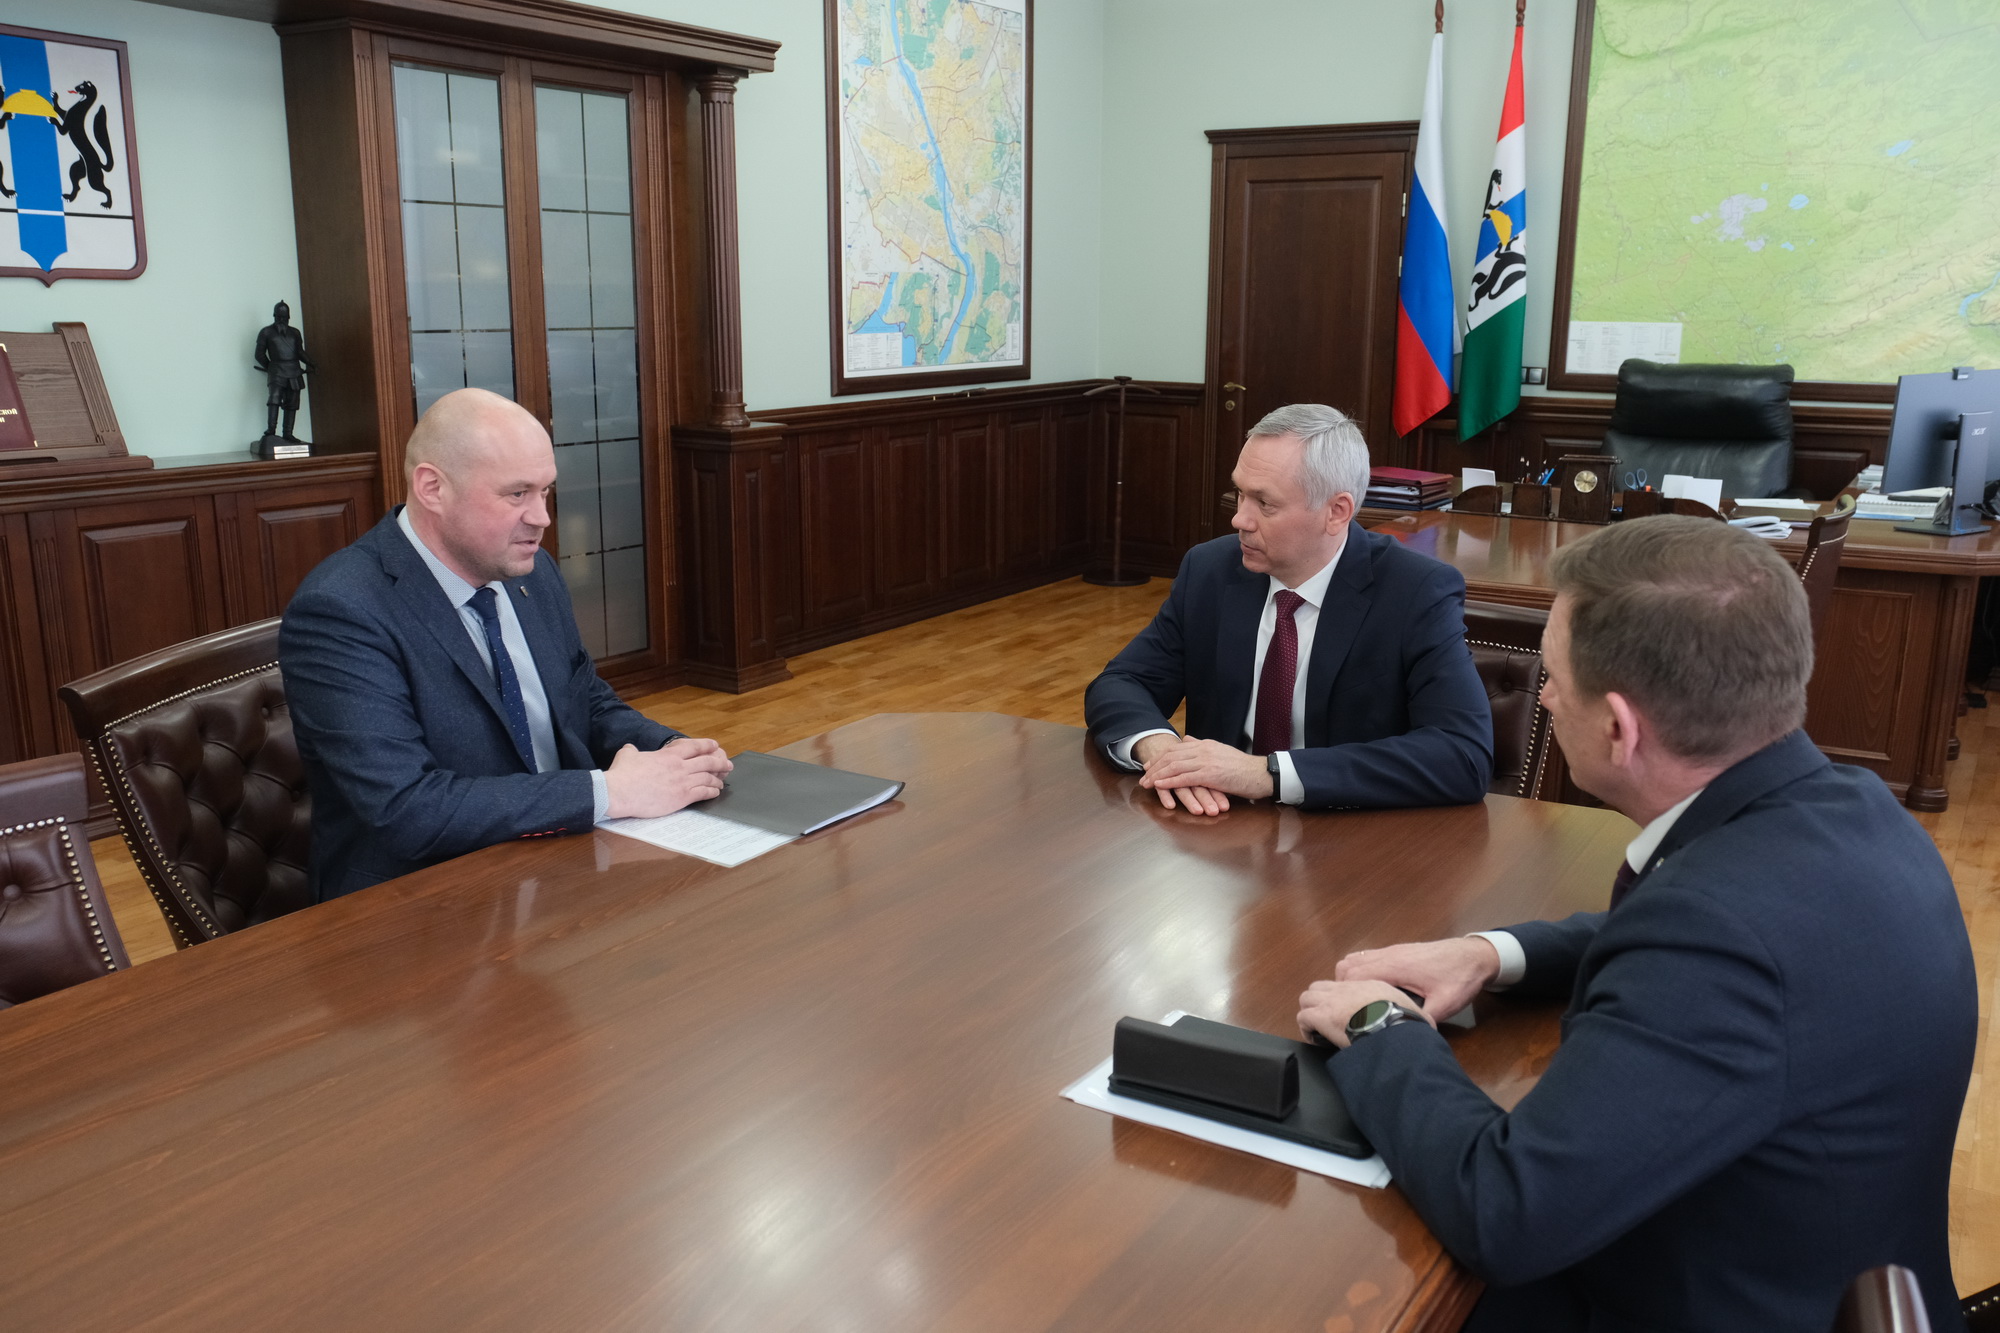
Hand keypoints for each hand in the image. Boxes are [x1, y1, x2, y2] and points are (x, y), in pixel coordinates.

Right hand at [603, 737, 732, 818]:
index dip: (707, 745)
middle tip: (728, 764)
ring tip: (722, 781)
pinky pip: (703, 793)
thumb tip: (630, 748)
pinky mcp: (681, 797)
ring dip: (717, 779)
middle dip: (720, 763)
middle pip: (707, 762)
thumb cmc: (622, 774)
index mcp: (668, 754)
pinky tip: (715, 792)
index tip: (715, 746)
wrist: (620, 792)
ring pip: (708, 778)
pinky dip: (712, 792)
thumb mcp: (627, 755)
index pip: (694, 747)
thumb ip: (632, 751)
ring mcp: (682, 782)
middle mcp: (679, 766)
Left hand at [1140, 737, 1275, 804]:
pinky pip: (1184, 778)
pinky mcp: (1210, 775)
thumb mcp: (1220, 752)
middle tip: (1143, 775)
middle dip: (1155, 766)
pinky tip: (1159, 785)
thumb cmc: (1243, 768)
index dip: (1160, 757)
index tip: (1149, 765)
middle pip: (1172, 756)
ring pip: (1175, 766)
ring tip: (1146, 783)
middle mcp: (1203, 750)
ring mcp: (1206, 761)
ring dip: (1158, 775)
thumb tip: (1187, 739)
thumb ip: (1202, 746)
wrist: (1261, 774)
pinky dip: (1169, 781)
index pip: (1177, 748)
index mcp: (1205, 744)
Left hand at [1298, 978, 1437, 1049]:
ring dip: (1310, 1013)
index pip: (1346, 985)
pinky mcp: (1322, 1016)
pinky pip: (1303, 1017)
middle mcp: (1348, 989)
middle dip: (1320, 1002)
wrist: (1395, 1026)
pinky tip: (1316, 1039)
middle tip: (1327, 1020)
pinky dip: (1306, 1028)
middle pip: (1320, 987)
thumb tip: (1430, 1024)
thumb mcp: (1419, 1013)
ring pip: (1307, 998)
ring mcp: (1332, 1001)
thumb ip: (1420, 1014)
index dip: (1342, 999)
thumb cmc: (1407, 1021)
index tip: (1347, 1014)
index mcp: (1371, 986)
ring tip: (1318, 1029)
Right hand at [1332, 937, 1501, 1022]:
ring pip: (1354, 959)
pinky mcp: (1396, 951)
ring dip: (1350, 978)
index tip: (1348, 1013)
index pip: (1353, 975)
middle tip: (1352, 1011)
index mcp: (1395, 967)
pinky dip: (1360, 971)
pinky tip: (1374, 988)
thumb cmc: (1459, 978)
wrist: (1474, 956)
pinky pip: (1366, 957)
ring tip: (1360, 1000)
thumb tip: (1408, 1037)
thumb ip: (1424, 1019)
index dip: (1345, 994)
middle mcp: (1388, 955)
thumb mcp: (1446, 1004)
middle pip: (1347, 966)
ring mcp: (1391, 951)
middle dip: (1343, 989)